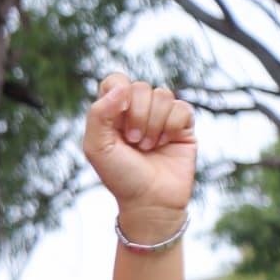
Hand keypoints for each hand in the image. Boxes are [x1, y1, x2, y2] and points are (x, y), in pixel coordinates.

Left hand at [83, 71, 195, 233]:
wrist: (150, 200)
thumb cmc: (120, 176)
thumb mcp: (96, 148)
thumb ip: (99, 114)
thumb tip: (120, 87)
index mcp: (112, 113)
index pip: (116, 80)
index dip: (118, 91)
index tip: (117, 114)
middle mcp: (136, 111)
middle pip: (141, 87)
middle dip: (136, 116)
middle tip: (132, 141)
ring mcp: (161, 116)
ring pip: (163, 94)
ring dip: (153, 124)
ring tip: (147, 146)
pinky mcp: (182, 125)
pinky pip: (182, 108)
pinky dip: (172, 127)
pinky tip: (165, 144)